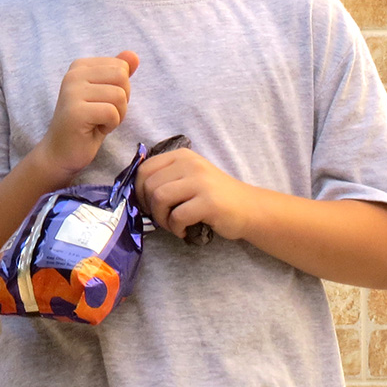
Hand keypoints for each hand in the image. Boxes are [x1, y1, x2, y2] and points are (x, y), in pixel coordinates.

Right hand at [34, 51, 139, 180]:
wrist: (61, 153)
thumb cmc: (87, 124)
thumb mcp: (106, 95)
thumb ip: (118, 73)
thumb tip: (134, 55)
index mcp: (80, 66)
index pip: (121, 66)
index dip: (120, 89)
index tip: (101, 102)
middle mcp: (73, 74)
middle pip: (122, 77)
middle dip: (122, 100)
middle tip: (103, 114)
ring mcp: (72, 92)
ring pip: (119, 96)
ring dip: (117, 115)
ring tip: (97, 122)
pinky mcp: (76, 111)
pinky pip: (112, 113)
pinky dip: (110, 125)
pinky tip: (94, 129)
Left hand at [135, 148, 251, 241]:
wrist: (249, 208)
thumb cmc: (214, 196)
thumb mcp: (190, 177)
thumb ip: (167, 178)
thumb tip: (137, 194)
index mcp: (182, 156)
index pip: (144, 169)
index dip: (140, 191)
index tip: (149, 205)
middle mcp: (190, 164)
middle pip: (149, 185)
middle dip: (150, 208)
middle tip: (163, 219)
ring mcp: (200, 182)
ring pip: (159, 199)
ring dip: (161, 219)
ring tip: (173, 225)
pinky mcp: (208, 202)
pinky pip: (177, 216)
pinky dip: (176, 228)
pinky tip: (185, 230)